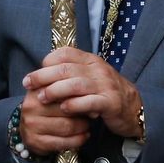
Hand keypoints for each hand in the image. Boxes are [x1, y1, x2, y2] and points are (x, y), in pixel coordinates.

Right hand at [16, 86, 90, 154]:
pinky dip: (77, 140)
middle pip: (67, 110)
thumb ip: (69, 91)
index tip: (91, 100)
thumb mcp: (54, 93)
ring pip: (67, 127)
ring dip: (82, 128)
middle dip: (83, 113)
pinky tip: (83, 136)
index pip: (64, 91)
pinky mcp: (35, 141)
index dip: (81, 97)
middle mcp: (31, 107)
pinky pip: (63, 142)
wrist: (28, 126)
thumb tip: (92, 97)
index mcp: (37, 90)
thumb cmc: (47, 107)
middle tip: (92, 115)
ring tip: (87, 125)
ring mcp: (31, 125)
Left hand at [23, 47, 143, 137]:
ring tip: (42, 98)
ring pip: (76, 84)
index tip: (32, 76)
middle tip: (29, 85)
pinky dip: (74, 105)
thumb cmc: (106, 93)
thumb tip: (43, 74)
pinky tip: (63, 108)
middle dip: (43, 77)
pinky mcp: (111, 103)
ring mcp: (106, 86)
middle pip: (66, 68)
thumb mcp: (90, 77)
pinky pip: (90, 102)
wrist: (134, 109)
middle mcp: (98, 70)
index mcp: (91, 60)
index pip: (65, 53)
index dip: (46, 63)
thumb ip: (71, 74)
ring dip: (55, 91)